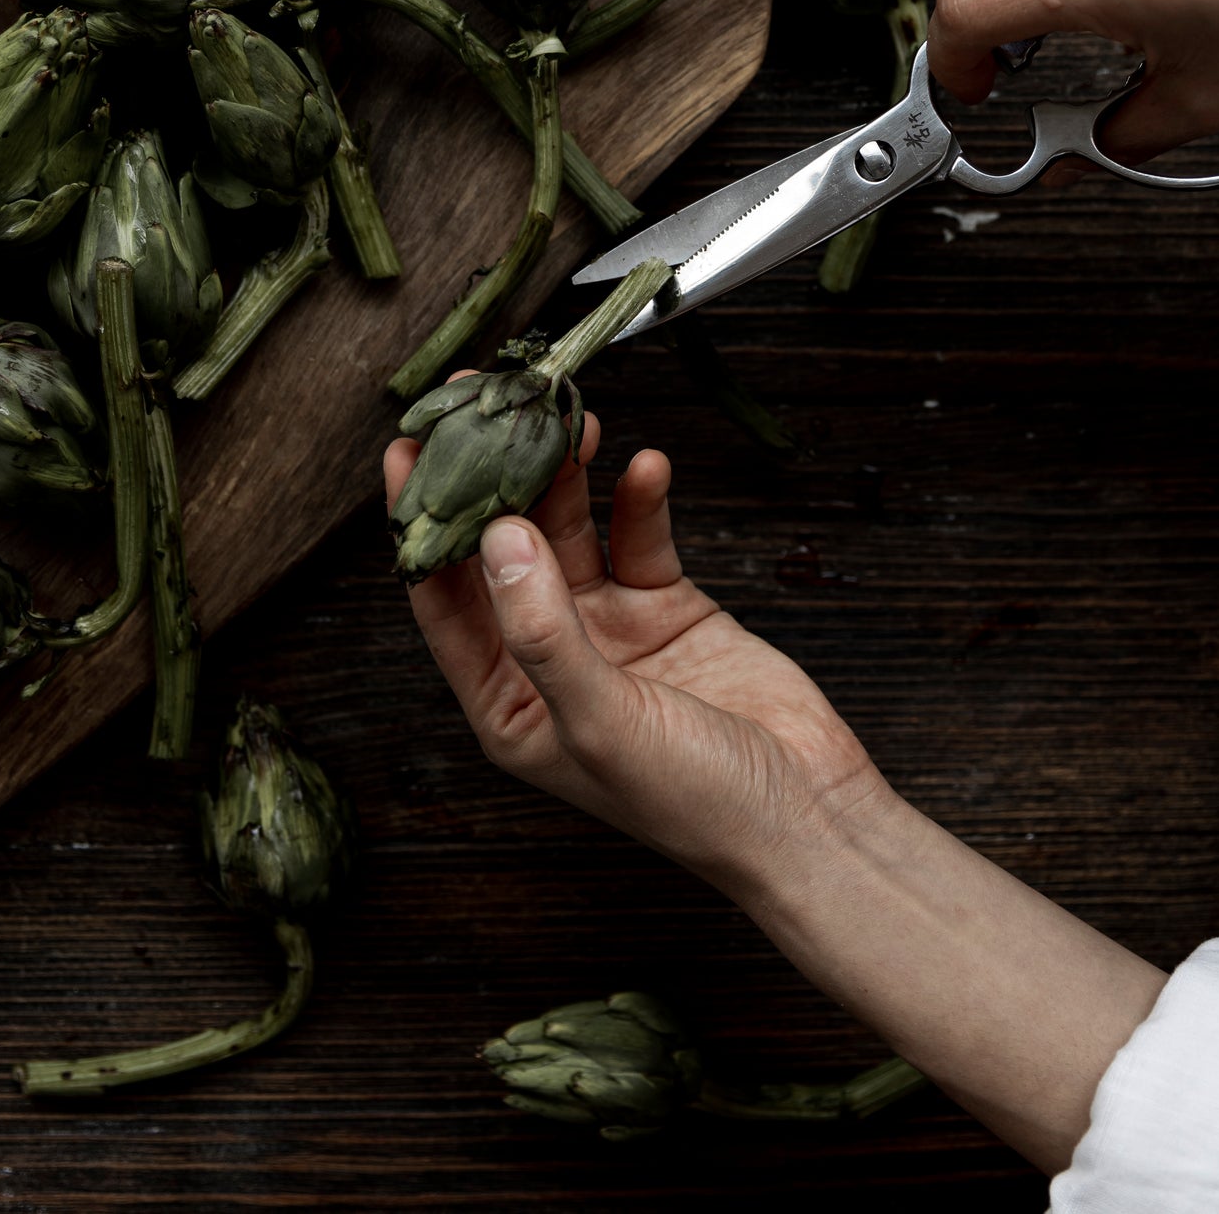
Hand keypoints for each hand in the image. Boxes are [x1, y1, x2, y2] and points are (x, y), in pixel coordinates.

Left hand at [385, 404, 1167, 1176]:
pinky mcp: (667, 603)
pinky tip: (646, 466)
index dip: (423, 521)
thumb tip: (495, 537)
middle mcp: (546, 658)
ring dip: (567, 474)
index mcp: (507, 703)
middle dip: (495, 477)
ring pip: (570, 529)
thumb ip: (541, 629)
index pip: (442, 596)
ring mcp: (607, 627)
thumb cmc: (694, 801)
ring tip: (572, 418)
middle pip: (503, 548)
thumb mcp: (600, 719)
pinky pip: (639, 535)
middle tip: (489, 401)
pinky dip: (639, 498)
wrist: (808, 817)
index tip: (411, 447)